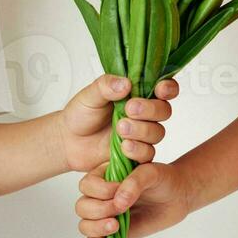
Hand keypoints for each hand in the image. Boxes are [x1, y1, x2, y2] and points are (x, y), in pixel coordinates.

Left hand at [57, 74, 179, 173]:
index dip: (168, 88)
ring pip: (158, 133)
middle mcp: (144, 114)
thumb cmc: (82, 113)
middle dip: (150, 110)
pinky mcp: (137, 154)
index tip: (160, 89)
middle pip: (164, 110)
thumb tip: (126, 83)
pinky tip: (124, 146)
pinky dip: (138, 150)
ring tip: (120, 128)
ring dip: (141, 130)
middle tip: (129, 109)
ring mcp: (142, 134)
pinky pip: (148, 154)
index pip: (163, 88)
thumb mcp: (90, 95)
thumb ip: (106, 86)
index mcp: (137, 93)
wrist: (69, 141)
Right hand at [75, 160, 193, 237]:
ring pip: (85, 224)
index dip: (100, 191)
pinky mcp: (113, 232)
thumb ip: (134, 183)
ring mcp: (106, 215)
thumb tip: (119, 202)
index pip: (87, 185)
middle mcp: (101, 196)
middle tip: (121, 209)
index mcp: (104, 176)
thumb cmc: (162, 179)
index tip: (119, 190)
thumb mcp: (151, 172)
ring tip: (115, 226)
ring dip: (96, 228)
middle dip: (99, 210)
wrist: (177, 195)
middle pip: (82, 206)